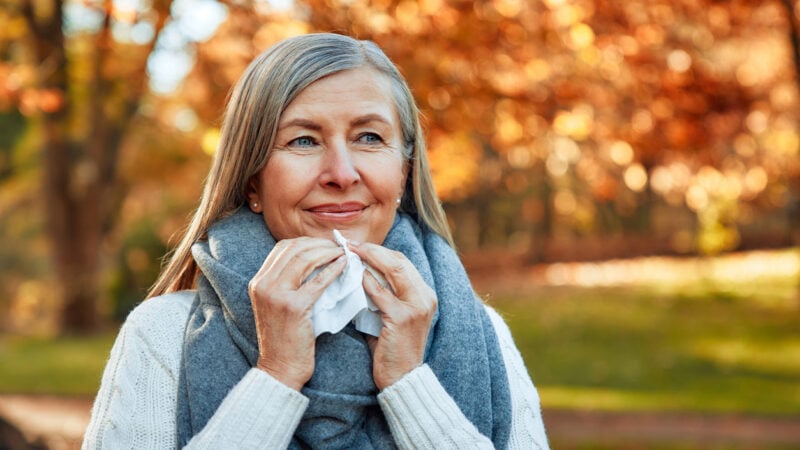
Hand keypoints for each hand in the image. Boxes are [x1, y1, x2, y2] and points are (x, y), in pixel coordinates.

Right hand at [247, 237, 345, 390]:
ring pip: (305, 259)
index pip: (283, 248)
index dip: (306, 241)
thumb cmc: (284, 338)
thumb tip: (313, 258)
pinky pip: (318, 281)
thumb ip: (287, 282)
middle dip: (319, 244)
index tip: (324, 244)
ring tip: (343, 253)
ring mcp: (276, 295)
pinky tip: (344, 266)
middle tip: (338, 246)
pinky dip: (333, 269)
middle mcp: (263, 285)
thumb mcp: (277, 304)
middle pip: (295, 249)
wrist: (280, 368)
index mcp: (258, 282)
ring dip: (327, 252)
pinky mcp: (294, 307)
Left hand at [349, 242, 436, 389]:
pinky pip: (381, 293)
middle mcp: (425, 297)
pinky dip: (366, 281)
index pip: (402, 263)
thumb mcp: (391, 317)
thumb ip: (381, 296)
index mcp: (425, 295)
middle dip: (373, 249)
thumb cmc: (392, 349)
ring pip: (393, 270)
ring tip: (349, 252)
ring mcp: (416, 307)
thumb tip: (358, 274)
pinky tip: (354, 275)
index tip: (359, 246)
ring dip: (369, 258)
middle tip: (350, 243)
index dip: (380, 252)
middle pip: (399, 261)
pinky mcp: (403, 318)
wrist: (401, 379)